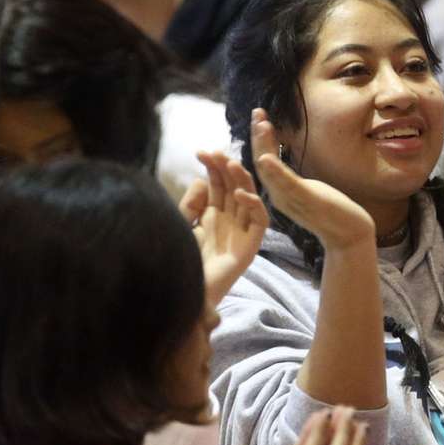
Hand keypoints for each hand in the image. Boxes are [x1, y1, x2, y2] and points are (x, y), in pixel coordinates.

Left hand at [180, 153, 269, 303]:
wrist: (186, 292)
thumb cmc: (183, 261)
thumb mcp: (184, 225)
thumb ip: (192, 203)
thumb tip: (203, 179)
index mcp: (213, 216)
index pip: (218, 185)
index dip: (212, 167)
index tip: (201, 152)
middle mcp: (229, 222)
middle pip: (234, 188)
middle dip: (226, 168)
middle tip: (217, 152)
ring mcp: (241, 233)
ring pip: (249, 199)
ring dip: (243, 180)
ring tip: (231, 164)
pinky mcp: (250, 247)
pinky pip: (260, 223)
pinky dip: (255, 206)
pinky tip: (241, 195)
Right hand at [250, 108, 374, 250]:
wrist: (349, 236)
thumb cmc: (329, 212)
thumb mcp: (306, 189)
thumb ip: (290, 178)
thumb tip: (283, 163)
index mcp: (279, 191)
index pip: (263, 161)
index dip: (259, 139)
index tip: (258, 115)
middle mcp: (279, 196)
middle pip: (260, 163)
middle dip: (257, 137)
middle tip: (256, 112)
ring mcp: (291, 200)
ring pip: (269, 171)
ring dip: (263, 146)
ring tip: (260, 125)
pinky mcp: (305, 201)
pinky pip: (286, 185)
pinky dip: (275, 170)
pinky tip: (267, 156)